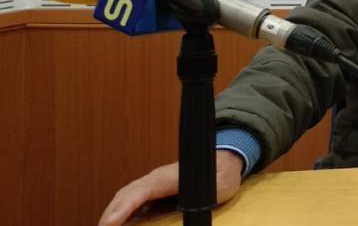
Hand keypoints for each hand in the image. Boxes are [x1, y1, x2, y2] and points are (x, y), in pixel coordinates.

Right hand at [99, 150, 243, 225]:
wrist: (225, 161)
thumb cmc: (220, 176)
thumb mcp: (215, 189)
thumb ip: (202, 199)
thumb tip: (192, 212)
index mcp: (168, 178)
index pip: (139, 192)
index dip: (123, 208)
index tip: (110, 223)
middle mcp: (155, 178)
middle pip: (126, 195)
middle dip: (110, 214)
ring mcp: (153, 182)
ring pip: (125, 196)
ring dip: (112, 212)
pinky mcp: (154, 189)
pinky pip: (132, 198)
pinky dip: (119, 210)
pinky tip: (116, 222)